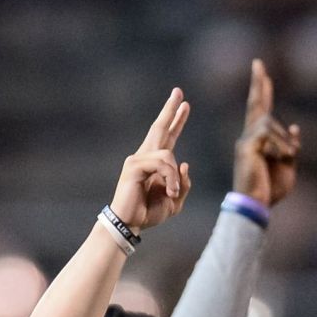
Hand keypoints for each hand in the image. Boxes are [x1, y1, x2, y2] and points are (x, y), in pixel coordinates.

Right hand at [109, 87, 191, 232]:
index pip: (167, 137)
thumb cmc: (149, 214)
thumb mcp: (175, 202)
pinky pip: (162, 164)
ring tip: (173, 194)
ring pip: (168, 154)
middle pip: (160, 128)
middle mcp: (144, 156)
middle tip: (179, 92)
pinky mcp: (135, 166)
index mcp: (154, 164)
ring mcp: (138, 159)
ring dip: (175, 177)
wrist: (131, 224)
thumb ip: (183, 185)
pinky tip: (170, 192)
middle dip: (170, 110)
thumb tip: (184, 163)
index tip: (184, 104)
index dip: (176, 121)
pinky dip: (170, 178)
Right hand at [232, 58, 299, 207]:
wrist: (256, 205)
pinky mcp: (247, 146)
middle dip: (258, 84)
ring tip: (289, 157)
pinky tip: (284, 156)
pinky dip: (280, 143)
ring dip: (285, 140)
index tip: (265, 76)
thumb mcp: (288, 167)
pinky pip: (267, 132)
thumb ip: (291, 147)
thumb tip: (294, 127)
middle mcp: (248, 137)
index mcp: (258, 141)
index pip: (261, 112)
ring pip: (270, 122)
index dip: (264, 93)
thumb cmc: (270, 191)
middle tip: (258, 63)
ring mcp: (246, 140)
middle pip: (255, 105)